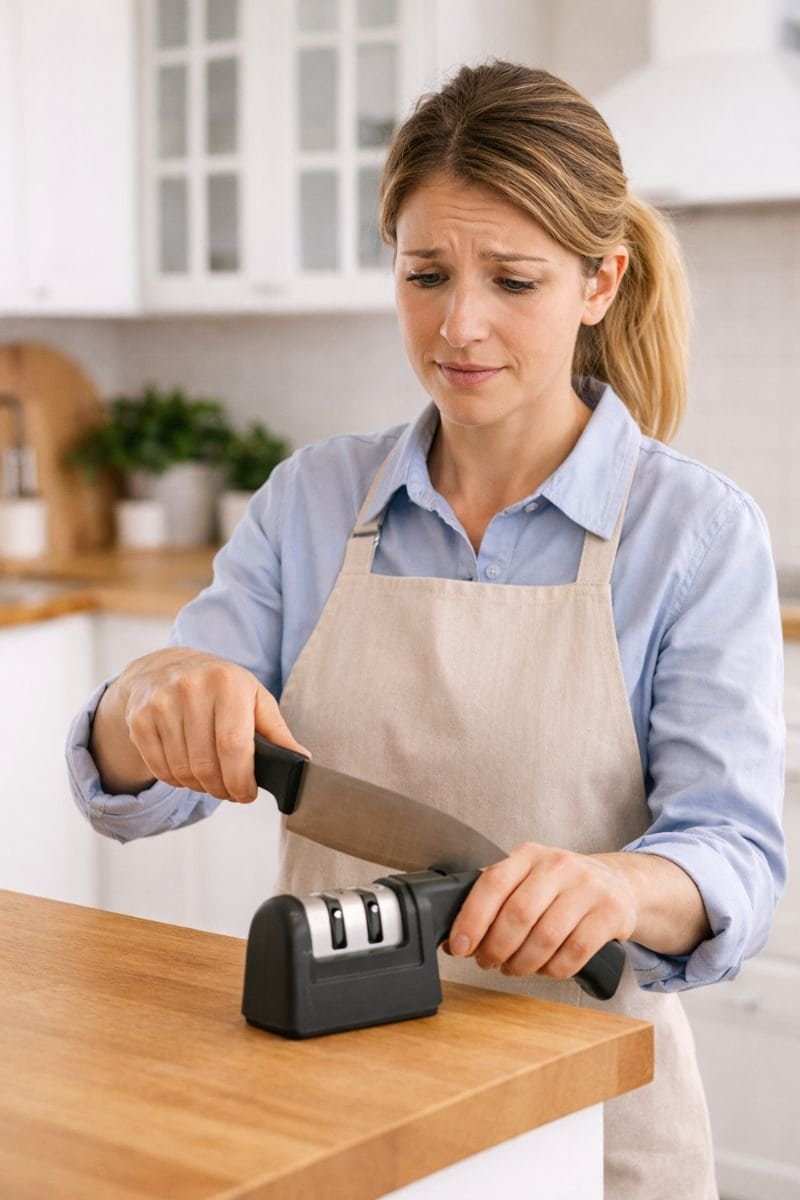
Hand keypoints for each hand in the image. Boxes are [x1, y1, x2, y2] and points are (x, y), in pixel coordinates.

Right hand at [92, 647, 308, 801]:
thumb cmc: (221, 688)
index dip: (241, 780)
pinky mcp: (138, 719)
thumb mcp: (254, 698)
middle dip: (222, 789)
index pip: (233, 746)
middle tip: (230, 791)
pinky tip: (187, 770)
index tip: (246, 794)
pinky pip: (160, 770)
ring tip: (210, 779)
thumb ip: (277, 732)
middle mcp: (191, 688)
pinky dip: (176, 781)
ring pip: (182, 771)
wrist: (165, 667)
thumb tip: (301, 762)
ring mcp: (160, 703)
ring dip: (200, 787)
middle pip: (206, 765)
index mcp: (227, 682)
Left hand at [446, 842, 636, 979]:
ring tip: (514, 968)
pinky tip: (545, 968)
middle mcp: (558, 865)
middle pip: (518, 914)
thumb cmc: (560, 886)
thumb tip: (454, 940)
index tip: (459, 946)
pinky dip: (553, 969)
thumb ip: (494, 902)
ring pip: (546, 937)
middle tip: (487, 962)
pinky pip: (574, 952)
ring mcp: (588, 887)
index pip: (493, 883)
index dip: (472, 919)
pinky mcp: (610, 912)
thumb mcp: (527, 878)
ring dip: (523, 963)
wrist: (616, 883)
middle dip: (496, 947)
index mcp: (528, 855)